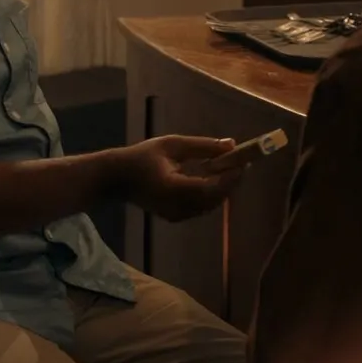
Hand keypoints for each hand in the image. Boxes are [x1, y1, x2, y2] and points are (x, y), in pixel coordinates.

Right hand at [115, 135, 246, 221]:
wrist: (117, 179)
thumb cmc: (142, 157)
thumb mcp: (172, 145)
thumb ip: (203, 146)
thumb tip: (231, 145)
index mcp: (173, 187)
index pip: (210, 187)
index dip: (231, 176)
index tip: (244, 161)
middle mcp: (176, 206)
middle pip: (215, 198)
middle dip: (231, 181)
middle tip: (242, 162)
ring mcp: (176, 215)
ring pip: (211, 204)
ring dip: (224, 187)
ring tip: (231, 166)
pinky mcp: (176, 217)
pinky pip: (202, 206)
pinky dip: (212, 193)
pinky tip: (215, 177)